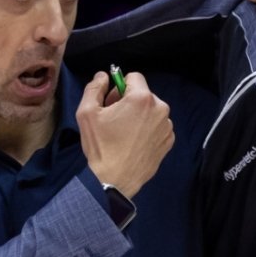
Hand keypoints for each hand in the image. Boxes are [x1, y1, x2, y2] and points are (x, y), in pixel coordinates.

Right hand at [77, 70, 173, 198]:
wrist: (115, 180)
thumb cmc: (101, 146)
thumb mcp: (87, 113)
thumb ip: (94, 88)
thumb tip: (103, 76)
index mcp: (142, 98)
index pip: (133, 77)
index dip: (119, 86)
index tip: (112, 102)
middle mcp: (161, 109)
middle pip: (143, 94)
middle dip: (129, 102)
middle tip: (115, 120)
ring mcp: (167, 126)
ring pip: (151, 110)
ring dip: (139, 116)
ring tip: (125, 134)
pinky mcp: (169, 141)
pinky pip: (157, 126)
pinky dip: (148, 130)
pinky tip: (135, 143)